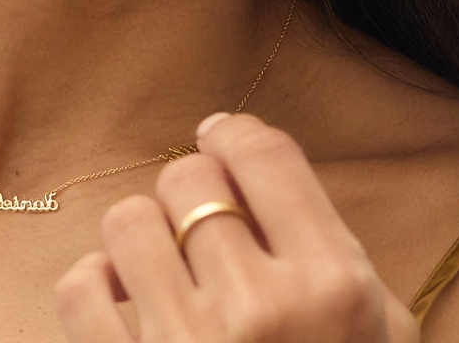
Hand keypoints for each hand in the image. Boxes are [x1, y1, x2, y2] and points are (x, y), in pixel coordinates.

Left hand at [53, 113, 418, 342]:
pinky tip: (128, 306)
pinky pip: (80, 286)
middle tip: (202, 226)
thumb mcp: (377, 333)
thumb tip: (253, 165)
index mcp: (333, 290)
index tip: (220, 138)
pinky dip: (96, 286)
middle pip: (190, 180)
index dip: (234, 135)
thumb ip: (331, 253)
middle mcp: (260, 309)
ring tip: (166, 270)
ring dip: (142, 238)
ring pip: (127, 222)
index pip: (264, 157)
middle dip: (192, 194)